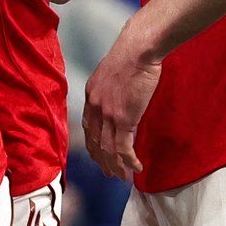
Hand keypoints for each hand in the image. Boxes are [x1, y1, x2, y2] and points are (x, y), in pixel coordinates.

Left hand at [80, 29, 164, 180]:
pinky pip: (123, 148)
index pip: (87, 127)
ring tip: (122, 177)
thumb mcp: (113, 72)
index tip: (99, 154)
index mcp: (91, 95)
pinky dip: (129, 161)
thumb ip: (112, 88)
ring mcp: (108, 114)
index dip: (93, 144)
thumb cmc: (132, 54)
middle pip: (95, 142)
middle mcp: (95, 107)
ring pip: (108, 149)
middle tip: (109, 173)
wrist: (138, 49)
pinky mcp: (124, 118)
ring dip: (115, 165)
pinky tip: (136, 167)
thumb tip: (121, 96)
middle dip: (101, 160)